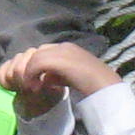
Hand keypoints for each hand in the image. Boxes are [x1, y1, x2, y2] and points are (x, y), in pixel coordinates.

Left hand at [0, 43, 119, 117]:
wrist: (106, 87)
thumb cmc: (94, 85)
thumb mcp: (72, 78)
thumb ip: (58, 76)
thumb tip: (45, 79)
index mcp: (69, 48)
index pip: (44, 51)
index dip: (37, 66)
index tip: (36, 83)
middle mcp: (64, 46)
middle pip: (37, 52)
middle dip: (30, 68)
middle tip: (31, 85)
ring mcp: (62, 51)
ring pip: (34, 57)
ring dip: (29, 74)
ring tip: (32, 88)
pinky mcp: (59, 59)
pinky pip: (35, 64)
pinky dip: (31, 76)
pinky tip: (35, 88)